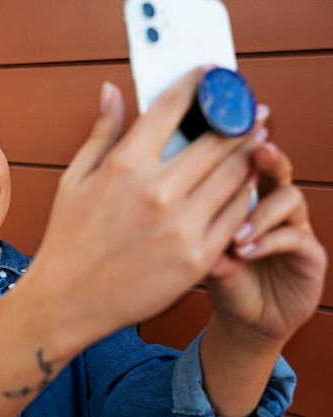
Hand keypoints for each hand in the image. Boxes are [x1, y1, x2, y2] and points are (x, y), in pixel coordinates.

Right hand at [26, 67, 267, 348]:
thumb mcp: (74, 179)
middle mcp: (157, 193)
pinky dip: (244, 194)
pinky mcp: (198, 258)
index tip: (206, 76)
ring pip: (236, 175)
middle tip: (246, 110)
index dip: (195, 84)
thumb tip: (111, 92)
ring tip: (251, 143)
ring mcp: (181, 227)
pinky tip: (241, 185)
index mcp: (124, 166)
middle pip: (217, 140)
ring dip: (248, 153)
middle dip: (237, 117)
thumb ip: (101, 133)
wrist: (70, 299)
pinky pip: (237, 215)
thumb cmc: (69, 239)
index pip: (171, 108)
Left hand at [207, 135, 327, 344]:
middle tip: (256, 152)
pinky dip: (269, 241)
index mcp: (245, 194)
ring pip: (289, 197)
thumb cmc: (221, 274)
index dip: (238, 146)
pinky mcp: (310, 252)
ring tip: (236, 235)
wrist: (245, 316)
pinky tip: (246, 251)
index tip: (227, 134)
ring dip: (262, 212)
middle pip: (276, 167)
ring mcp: (294, 225)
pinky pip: (296, 236)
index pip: (244, 160)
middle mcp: (272, 203)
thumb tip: (175, 202)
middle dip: (267, 156)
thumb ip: (193, 224)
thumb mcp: (198, 249)